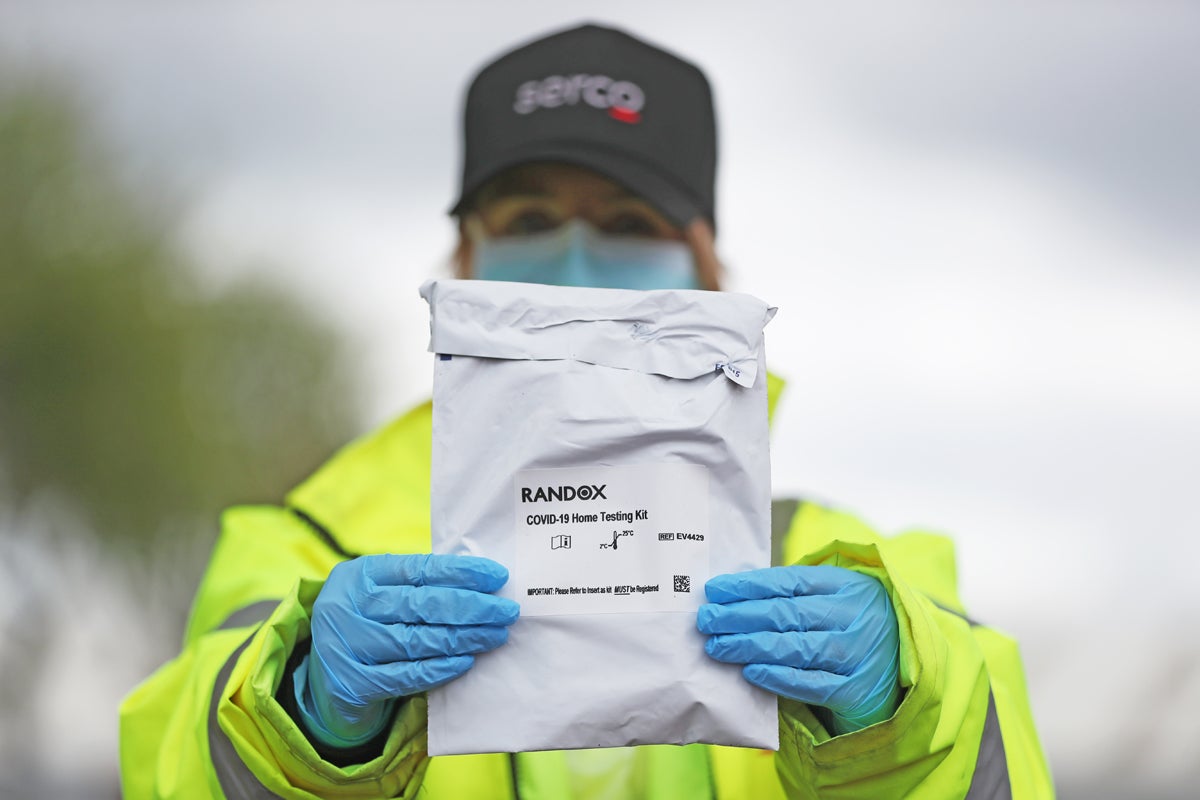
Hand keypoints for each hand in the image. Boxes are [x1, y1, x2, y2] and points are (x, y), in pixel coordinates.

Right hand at [294, 553, 519, 746]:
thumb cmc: (367, 622)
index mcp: (359, 574)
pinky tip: (466, 661)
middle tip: (506, 610)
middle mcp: (347, 606)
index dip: (461, 572)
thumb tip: (480, 583)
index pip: (418, 569)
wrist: (323, 676)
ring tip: (495, 635)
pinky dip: (440, 668)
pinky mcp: (352, 683)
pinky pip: (406, 676)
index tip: (497, 576)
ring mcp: (347, 646)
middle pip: (421, 605)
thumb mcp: (380, 592)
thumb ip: (417, 585)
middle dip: (471, 607)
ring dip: (464, 638)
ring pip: (417, 640)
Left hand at [697, 565, 900, 734]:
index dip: (749, 585)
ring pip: (795, 647)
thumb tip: (733, 597)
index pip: (790, 581)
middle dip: (740, 615)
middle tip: (707, 619)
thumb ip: (796, 597)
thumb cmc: (851, 629)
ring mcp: (859, 654)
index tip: (715, 590)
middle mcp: (856, 616)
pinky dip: (777, 677)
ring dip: (750, 646)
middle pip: (788, 613)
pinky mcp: (856, 690)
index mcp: (848, 586)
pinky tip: (750, 671)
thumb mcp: (835, 602)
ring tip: (718, 645)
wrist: (905, 669)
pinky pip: (810, 684)